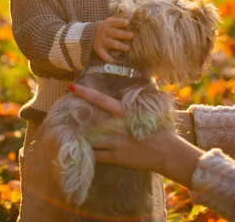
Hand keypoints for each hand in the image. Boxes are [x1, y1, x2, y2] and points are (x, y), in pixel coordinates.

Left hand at [69, 84, 201, 187]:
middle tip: (65, 113)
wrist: (168, 152)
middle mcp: (117, 126)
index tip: (71, 86)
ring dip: (81, 136)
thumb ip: (144, 95)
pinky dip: (89, 153)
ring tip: (70, 133)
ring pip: (91, 139)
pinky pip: (98, 156)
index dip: (85, 92)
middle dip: (78, 117)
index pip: (101, 99)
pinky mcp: (117, 158)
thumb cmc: (162, 128)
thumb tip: (146, 76)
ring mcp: (116, 143)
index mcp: (124, 112)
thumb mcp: (152, 108)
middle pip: (91, 120)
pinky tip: (82, 152)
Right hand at [93, 17, 132, 62]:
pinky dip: (109, 59)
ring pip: (112, 43)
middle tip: (131, 35)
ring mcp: (102, 41)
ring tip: (128, 48)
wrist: (90, 33)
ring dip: (120, 46)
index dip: (121, 22)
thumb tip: (133, 19)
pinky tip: (116, 62)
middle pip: (115, 33)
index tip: (128, 23)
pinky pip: (104, 55)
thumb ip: (119, 20)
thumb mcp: (110, 21)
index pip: (115, 22)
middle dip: (123, 34)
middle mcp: (105, 32)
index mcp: (108, 24)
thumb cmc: (106, 27)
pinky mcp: (99, 49)